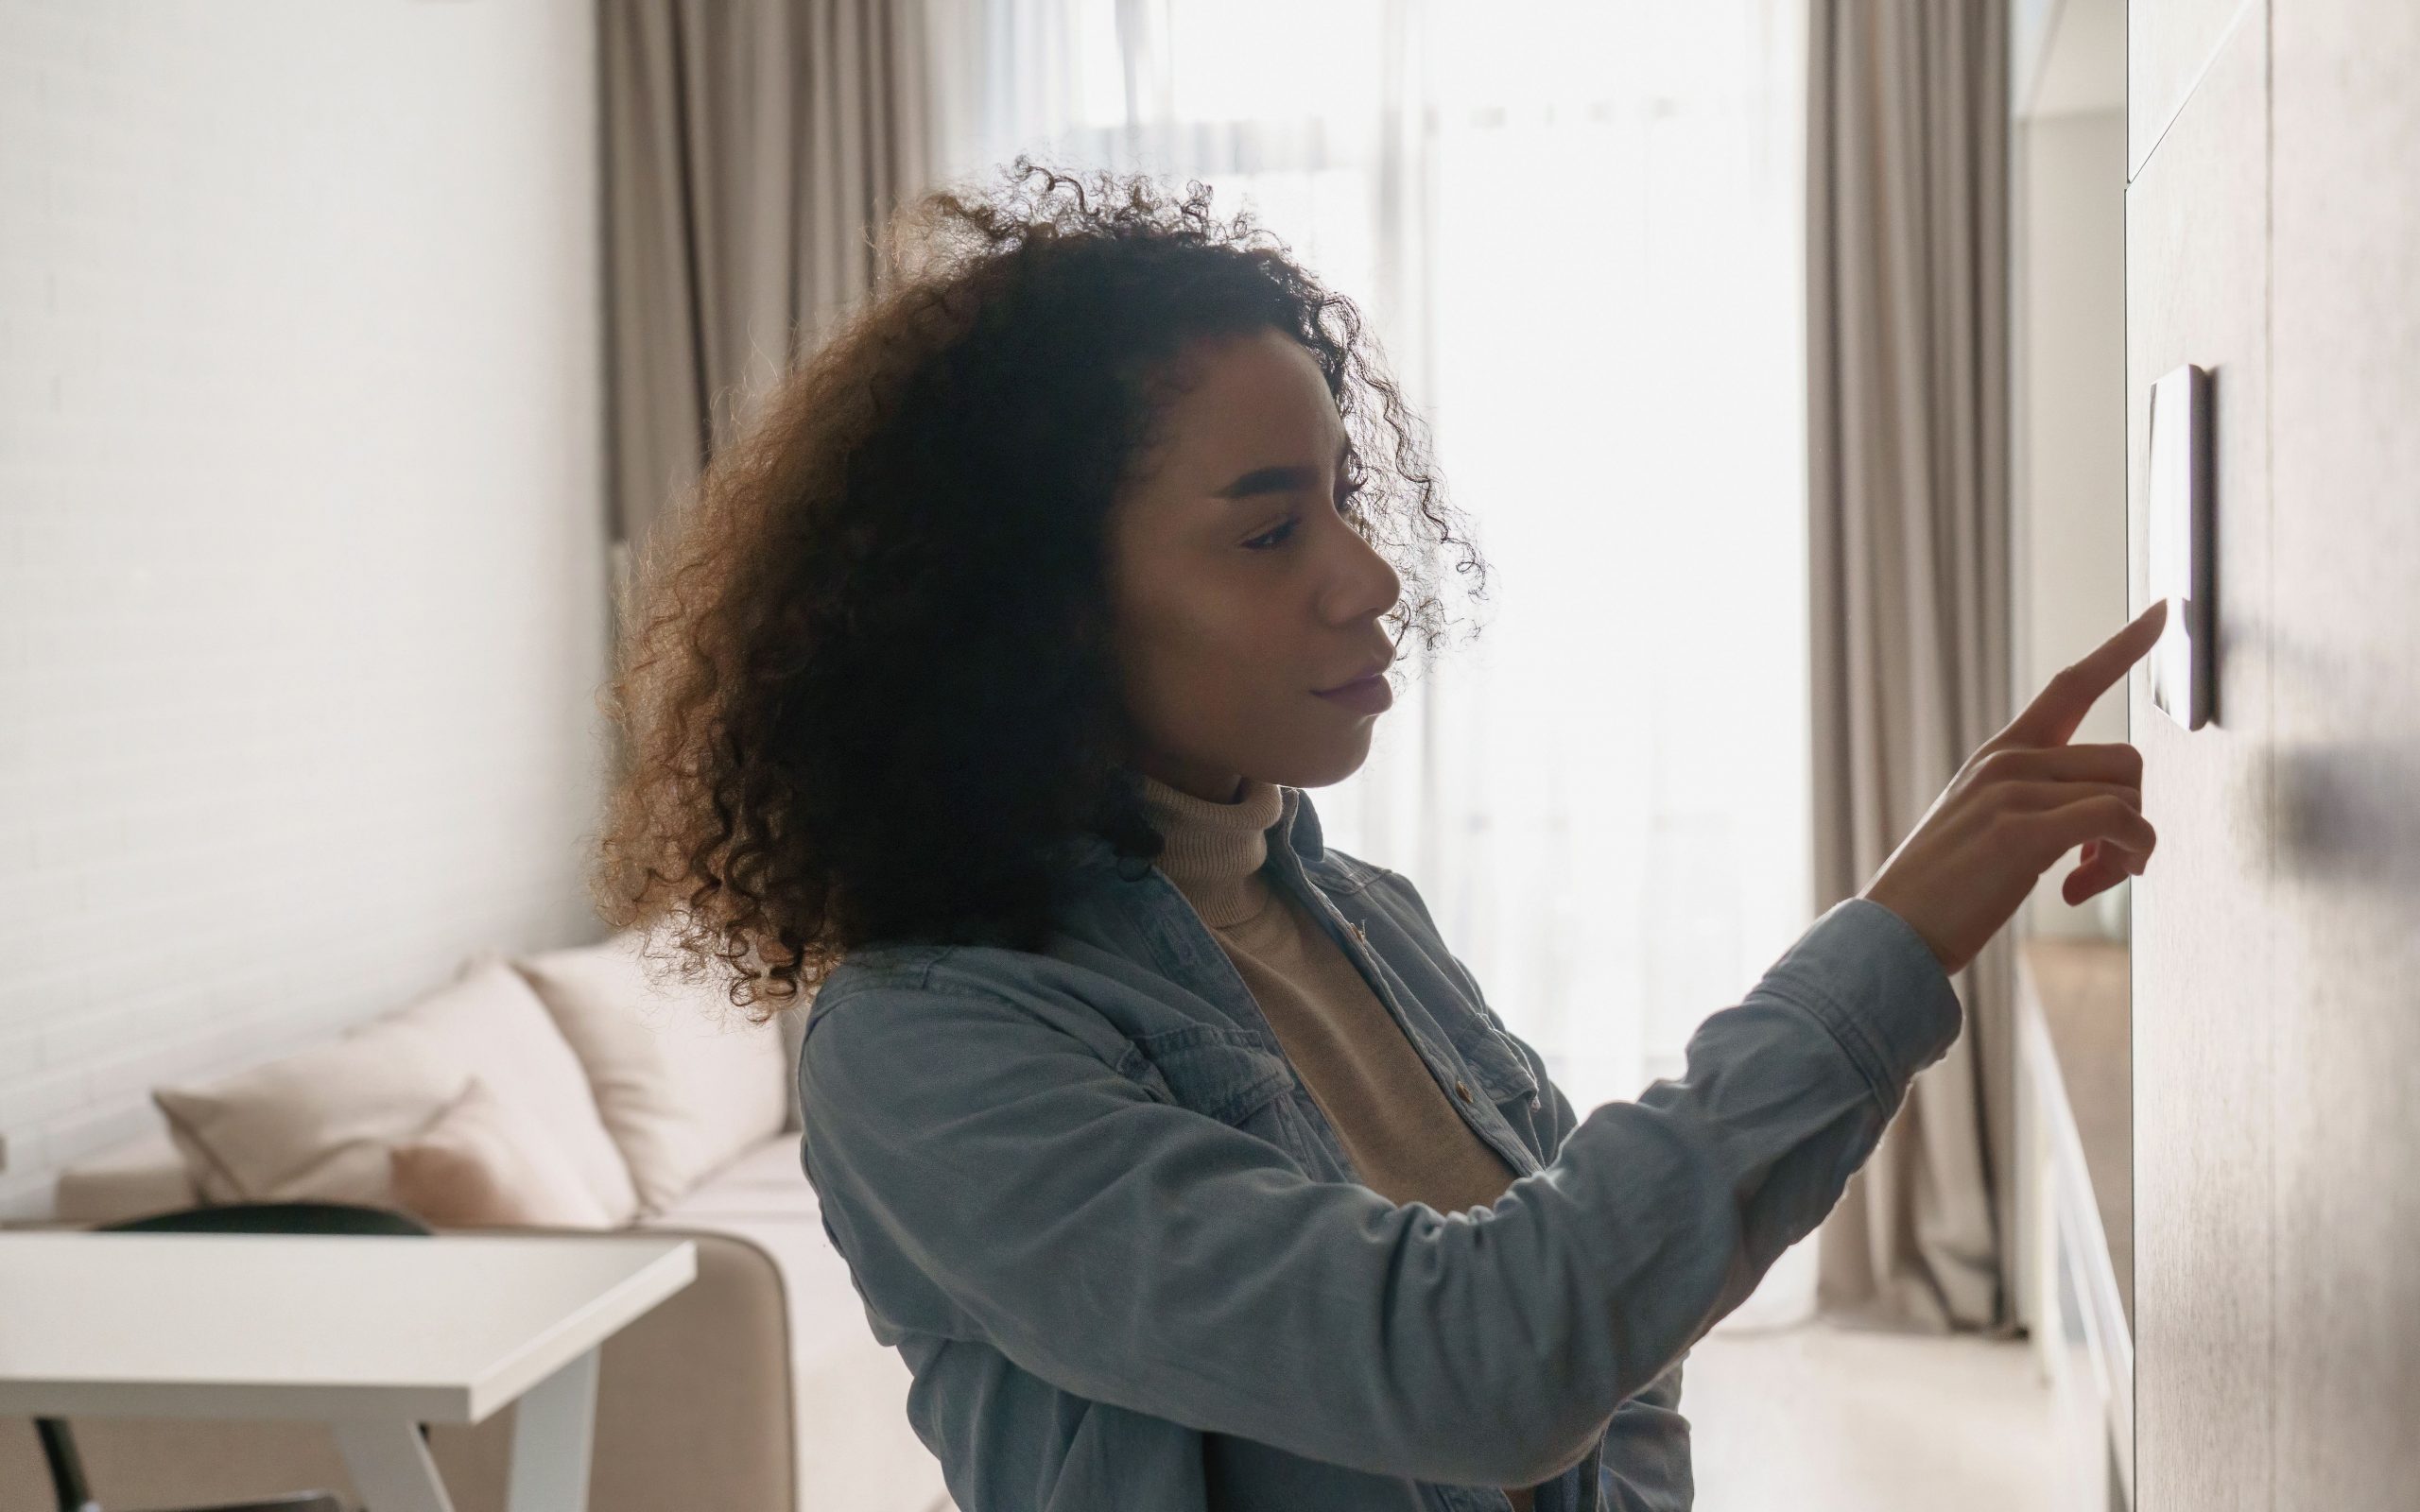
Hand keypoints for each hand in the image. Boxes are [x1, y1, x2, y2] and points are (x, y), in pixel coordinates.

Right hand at [1861, 599, 2166, 976]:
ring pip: (2127, 794)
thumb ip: (2035, 805)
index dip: (2122, 647)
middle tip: (2106, 870)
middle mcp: (2008, 761)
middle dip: (2135, 820)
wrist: (1891, 934)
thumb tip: (2108, 822)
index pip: (2071, 685)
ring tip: (2088, 883)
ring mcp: (2013, 790)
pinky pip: (2118, 822)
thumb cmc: (1941, 895)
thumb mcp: (1984, 829)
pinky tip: (2079, 890)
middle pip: (2125, 761)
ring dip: (2131, 850)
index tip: (2164, 610)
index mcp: (1999, 755)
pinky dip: (2125, 858)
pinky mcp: (2023, 830)